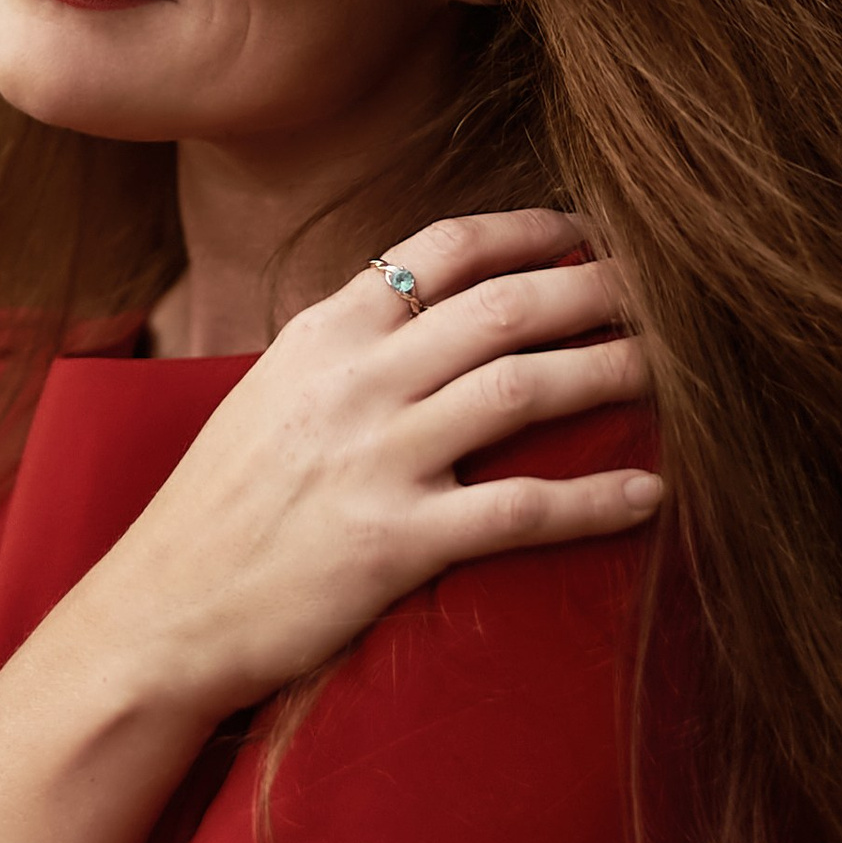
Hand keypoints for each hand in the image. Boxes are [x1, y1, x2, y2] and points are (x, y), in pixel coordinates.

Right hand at [76, 208, 658, 725]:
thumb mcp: (271, 395)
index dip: (529, 231)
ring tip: (680, 367)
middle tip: (668, 288)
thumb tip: (423, 314)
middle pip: (502, 307)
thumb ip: (346, 350)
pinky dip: (595, 499)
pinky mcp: (396, 542)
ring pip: (522, 390)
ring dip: (612, 371)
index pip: (441, 249)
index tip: (589, 232)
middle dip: (596, 289)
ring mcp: (376, 459)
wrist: (161, 612)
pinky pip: (519, 510)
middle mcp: (354, 381)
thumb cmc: (219, 509)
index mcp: (323, 335)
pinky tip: (652, 494)